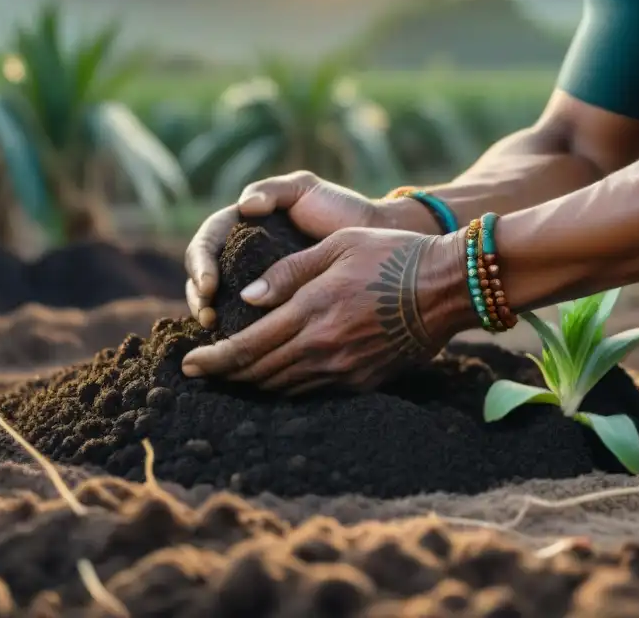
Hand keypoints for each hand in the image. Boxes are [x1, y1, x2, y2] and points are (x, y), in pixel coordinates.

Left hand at [181, 227, 471, 393]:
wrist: (450, 286)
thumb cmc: (393, 255)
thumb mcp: (336, 247)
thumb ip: (288, 272)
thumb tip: (249, 297)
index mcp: (311, 311)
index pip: (246, 347)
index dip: (213, 359)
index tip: (189, 364)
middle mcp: (323, 348)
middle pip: (259, 374)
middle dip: (226, 376)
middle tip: (202, 373)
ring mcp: (345, 369)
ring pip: (284, 387)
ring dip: (254, 384)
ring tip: (234, 376)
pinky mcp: (364, 381)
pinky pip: (314, 391)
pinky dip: (288, 386)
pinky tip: (279, 377)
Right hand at [186, 171, 386, 327]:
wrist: (374, 236)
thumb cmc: (339, 208)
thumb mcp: (304, 189)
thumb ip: (273, 190)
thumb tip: (245, 207)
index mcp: (243, 225)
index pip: (207, 242)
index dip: (201, 263)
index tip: (209, 284)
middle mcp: (243, 254)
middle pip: (204, 275)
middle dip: (199, 296)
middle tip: (208, 316)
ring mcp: (256, 280)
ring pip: (219, 300)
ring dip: (209, 315)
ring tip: (215, 330)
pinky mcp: (274, 303)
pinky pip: (246, 317)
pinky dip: (235, 329)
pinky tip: (236, 342)